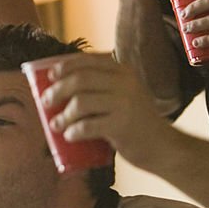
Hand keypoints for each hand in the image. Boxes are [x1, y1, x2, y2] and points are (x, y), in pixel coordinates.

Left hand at [40, 52, 166, 165]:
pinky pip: (88, 125)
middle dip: (57, 90)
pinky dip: (74, 131)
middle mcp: (126, 82)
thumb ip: (102, 87)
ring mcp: (125, 103)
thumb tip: (59, 87)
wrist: (163, 147)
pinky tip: (69, 136)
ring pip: (81, 102)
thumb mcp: (124, 96)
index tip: (51, 76)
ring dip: (63, 114)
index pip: (89, 60)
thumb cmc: (135, 122)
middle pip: (80, 79)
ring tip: (56, 124)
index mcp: (124, 71)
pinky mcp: (122, 125)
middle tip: (46, 102)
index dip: (66, 66)